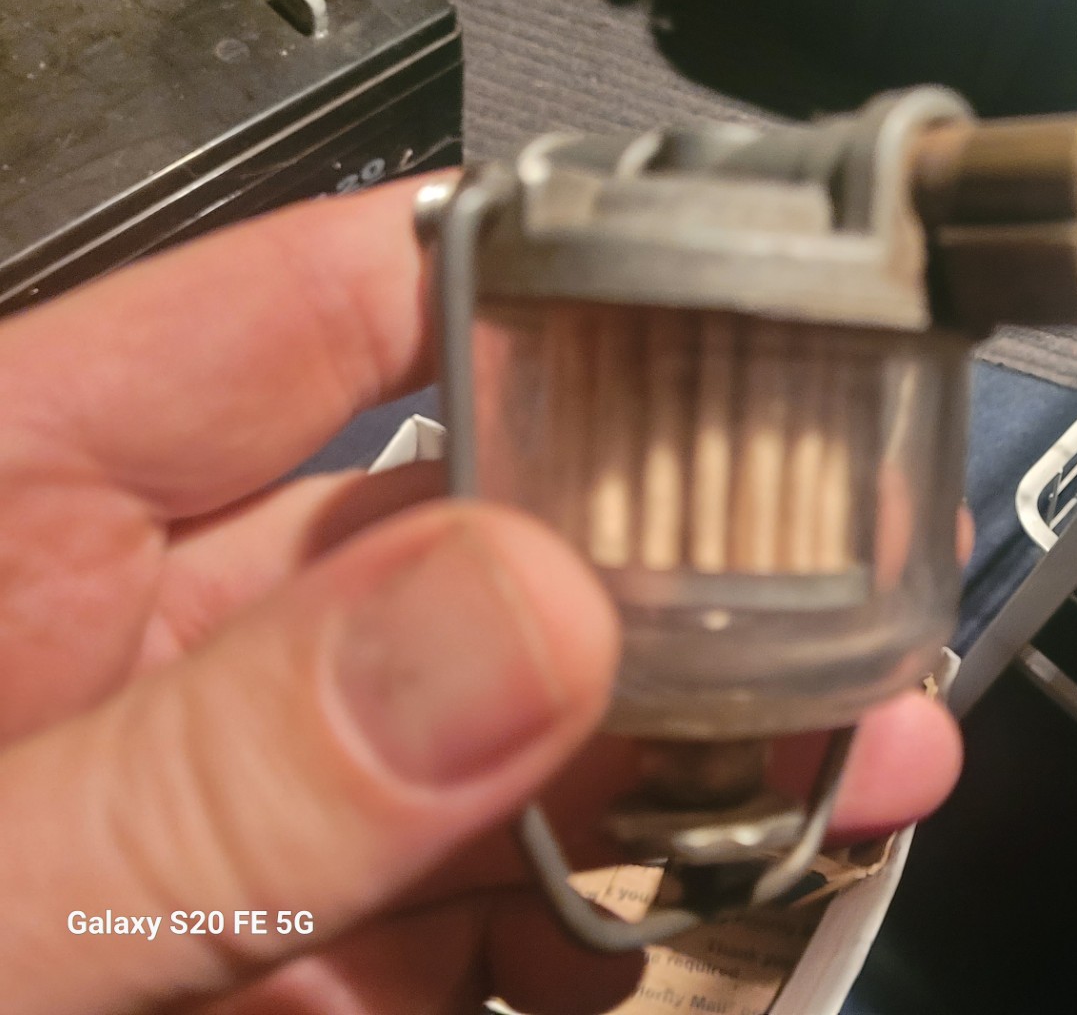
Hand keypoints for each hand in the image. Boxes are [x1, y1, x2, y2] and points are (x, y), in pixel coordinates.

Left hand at [0, 179, 964, 1013]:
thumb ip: (197, 781)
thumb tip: (512, 624)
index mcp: (10, 509)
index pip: (319, 309)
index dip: (530, 285)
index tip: (724, 327)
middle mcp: (159, 642)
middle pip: (478, 541)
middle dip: (674, 579)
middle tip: (835, 607)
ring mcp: (259, 810)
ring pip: (528, 744)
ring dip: (689, 772)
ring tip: (838, 782)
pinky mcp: (319, 959)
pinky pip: (509, 912)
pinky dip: (629, 932)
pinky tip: (726, 932)